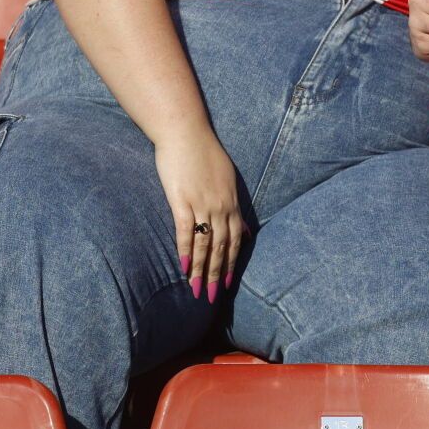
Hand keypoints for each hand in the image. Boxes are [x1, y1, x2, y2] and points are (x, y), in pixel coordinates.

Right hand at [154, 129, 246, 301]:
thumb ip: (236, 206)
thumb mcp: (228, 179)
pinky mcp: (182, 201)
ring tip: (198, 291)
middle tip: (213, 297)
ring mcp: (202, 204)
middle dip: (218, 275)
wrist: (186, 131)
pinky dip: (186, 252)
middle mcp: (222, 206)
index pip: (236, 241)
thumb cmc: (204, 153)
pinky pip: (186, 232)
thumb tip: (246, 230)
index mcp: (233, 202)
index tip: (227, 284)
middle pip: (222, 248)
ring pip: (205, 245)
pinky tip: (185, 269)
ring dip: (202, 271)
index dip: (232, 264)